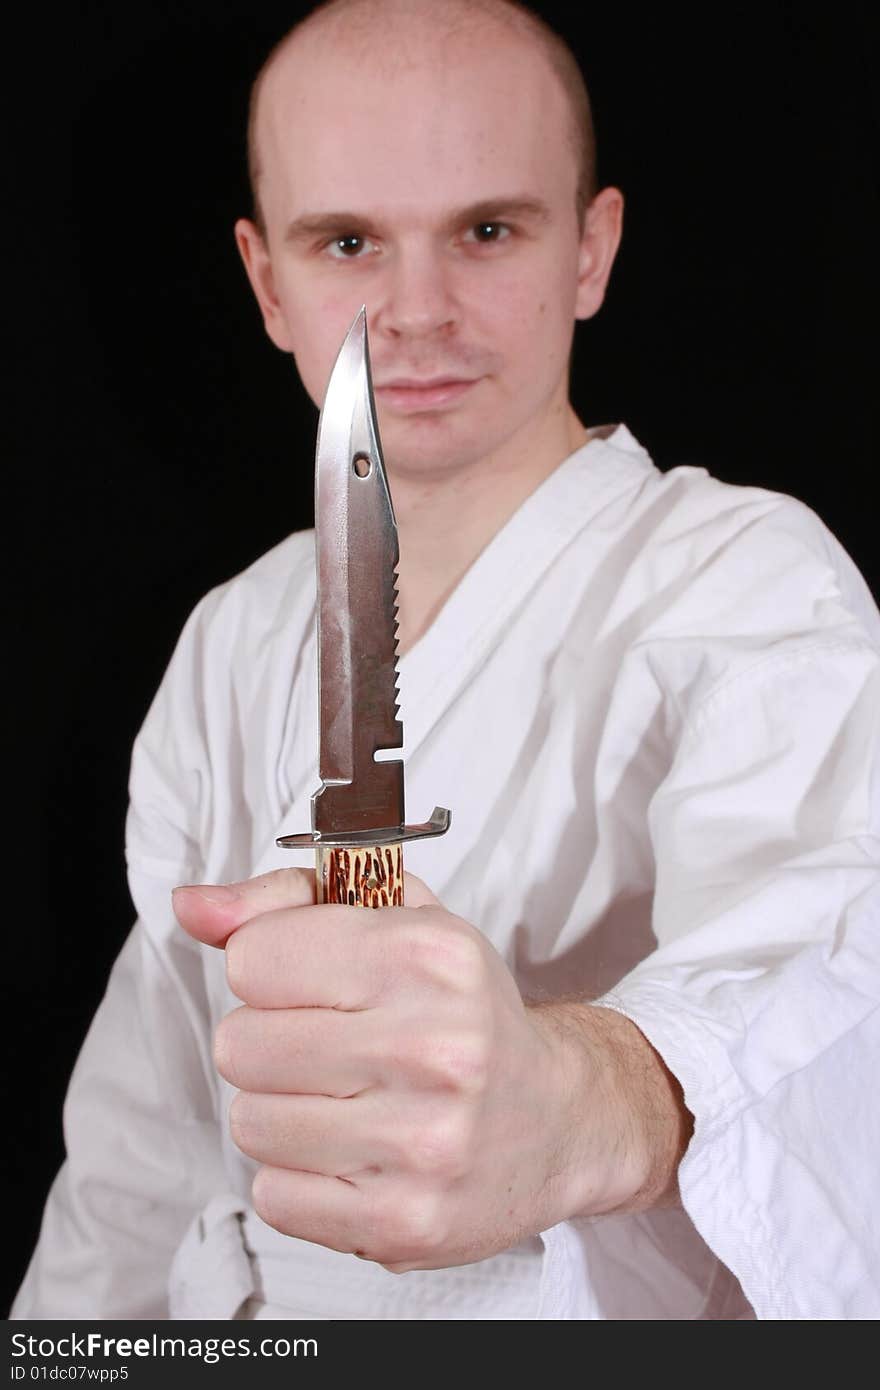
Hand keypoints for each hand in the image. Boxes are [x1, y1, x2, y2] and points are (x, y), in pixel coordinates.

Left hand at [173, 869, 688, 1270]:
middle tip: (329, 1044)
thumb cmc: (466, 1013)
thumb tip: (192, 905)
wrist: (558, 1119)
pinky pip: (274, 1195)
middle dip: (269, 1040)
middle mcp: (434, 1047)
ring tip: (345, 1099)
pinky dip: (300, 1175)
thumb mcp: (397, 923)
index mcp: (430, 955)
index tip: (311, 979)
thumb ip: (285, 901)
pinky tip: (355, 1151)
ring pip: (250, 1121)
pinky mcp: (404, 1223)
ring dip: (282, 1110)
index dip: (269, 967)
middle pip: (239, 1044)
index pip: (253, 957)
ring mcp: (421, 1143)